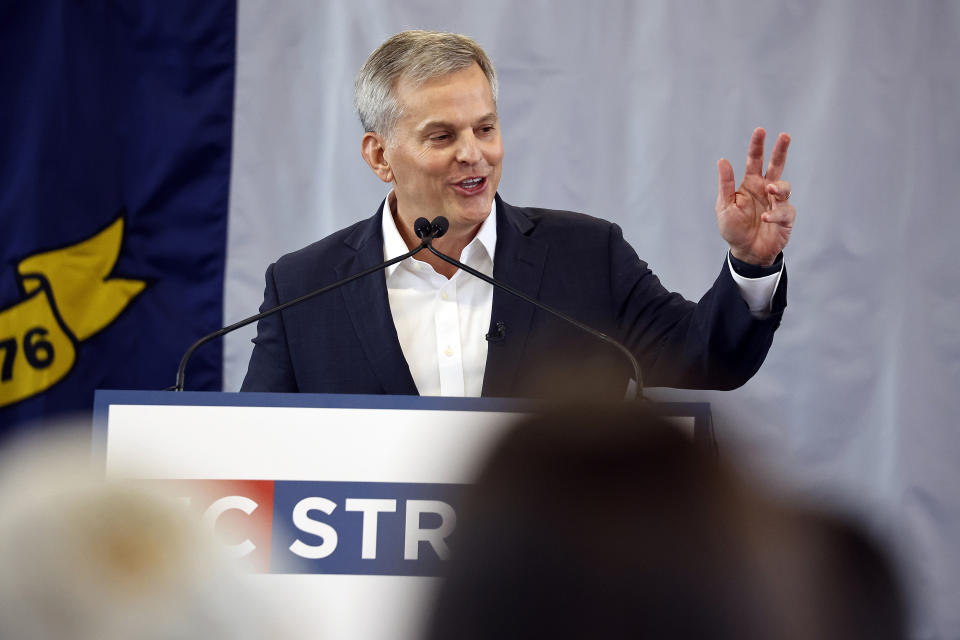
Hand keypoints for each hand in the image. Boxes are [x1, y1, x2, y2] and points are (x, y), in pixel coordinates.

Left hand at [716, 128, 794, 265]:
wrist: (746, 252)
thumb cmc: (734, 229)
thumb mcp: (724, 206)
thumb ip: (726, 184)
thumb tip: (723, 160)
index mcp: (751, 184)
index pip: (755, 160)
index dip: (757, 146)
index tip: (760, 130)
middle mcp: (766, 190)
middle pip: (777, 166)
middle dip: (781, 151)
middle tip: (784, 136)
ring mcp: (777, 203)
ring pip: (784, 187)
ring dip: (778, 187)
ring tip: (770, 190)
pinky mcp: (785, 218)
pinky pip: (784, 212)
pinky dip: (774, 214)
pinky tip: (764, 218)